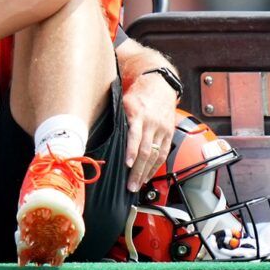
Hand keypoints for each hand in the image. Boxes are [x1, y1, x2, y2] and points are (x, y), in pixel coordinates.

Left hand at [122, 71, 178, 190]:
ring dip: (146, 172)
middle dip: (138, 170)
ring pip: (155, 155)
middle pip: (146, 151)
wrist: (160, 83)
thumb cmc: (138, 93)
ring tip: (138, 185)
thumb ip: (117, 119)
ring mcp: (162, 129)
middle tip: (131, 186)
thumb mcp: (124, 101)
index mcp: (138, 114)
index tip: (127, 164)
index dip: (131, 151)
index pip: (135, 136)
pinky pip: (163, 153)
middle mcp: (151, 123)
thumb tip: (100, 136)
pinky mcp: (169, 133)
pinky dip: (156, 166)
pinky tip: (148, 175)